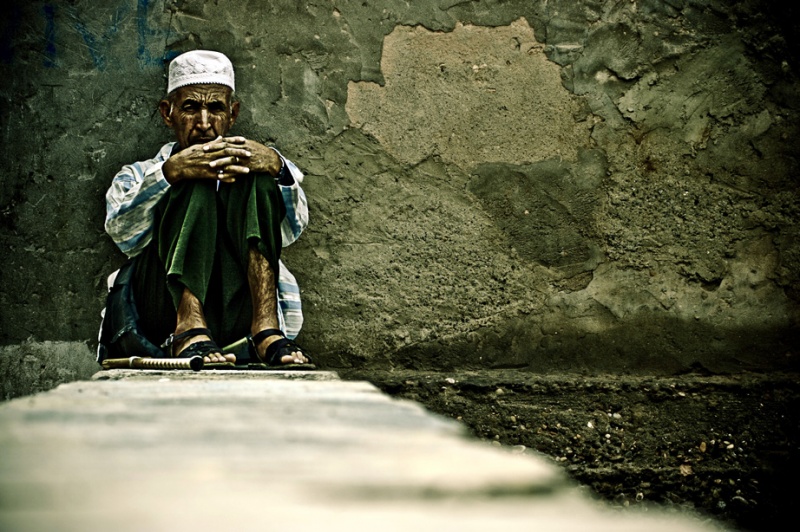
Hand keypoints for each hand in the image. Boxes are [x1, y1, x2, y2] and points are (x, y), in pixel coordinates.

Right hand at [162, 136, 276, 184]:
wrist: (176, 165)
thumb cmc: (188, 155)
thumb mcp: (199, 146)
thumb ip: (212, 143)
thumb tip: (221, 138)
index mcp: (209, 148)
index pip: (224, 142)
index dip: (234, 141)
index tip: (244, 140)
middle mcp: (210, 155)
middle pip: (227, 153)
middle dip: (239, 153)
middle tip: (250, 154)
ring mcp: (208, 165)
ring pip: (225, 166)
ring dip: (237, 169)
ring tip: (248, 171)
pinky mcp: (205, 174)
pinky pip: (218, 177)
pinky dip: (226, 179)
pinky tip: (235, 181)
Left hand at [203, 136, 281, 175]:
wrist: (270, 159)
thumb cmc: (258, 151)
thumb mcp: (248, 144)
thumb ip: (236, 142)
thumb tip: (225, 140)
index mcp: (241, 143)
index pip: (225, 142)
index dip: (214, 144)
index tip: (204, 145)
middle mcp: (242, 149)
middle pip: (226, 148)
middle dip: (214, 150)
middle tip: (203, 152)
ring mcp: (245, 158)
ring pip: (230, 159)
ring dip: (220, 162)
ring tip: (210, 165)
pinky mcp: (248, 166)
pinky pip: (236, 170)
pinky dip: (228, 173)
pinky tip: (221, 176)